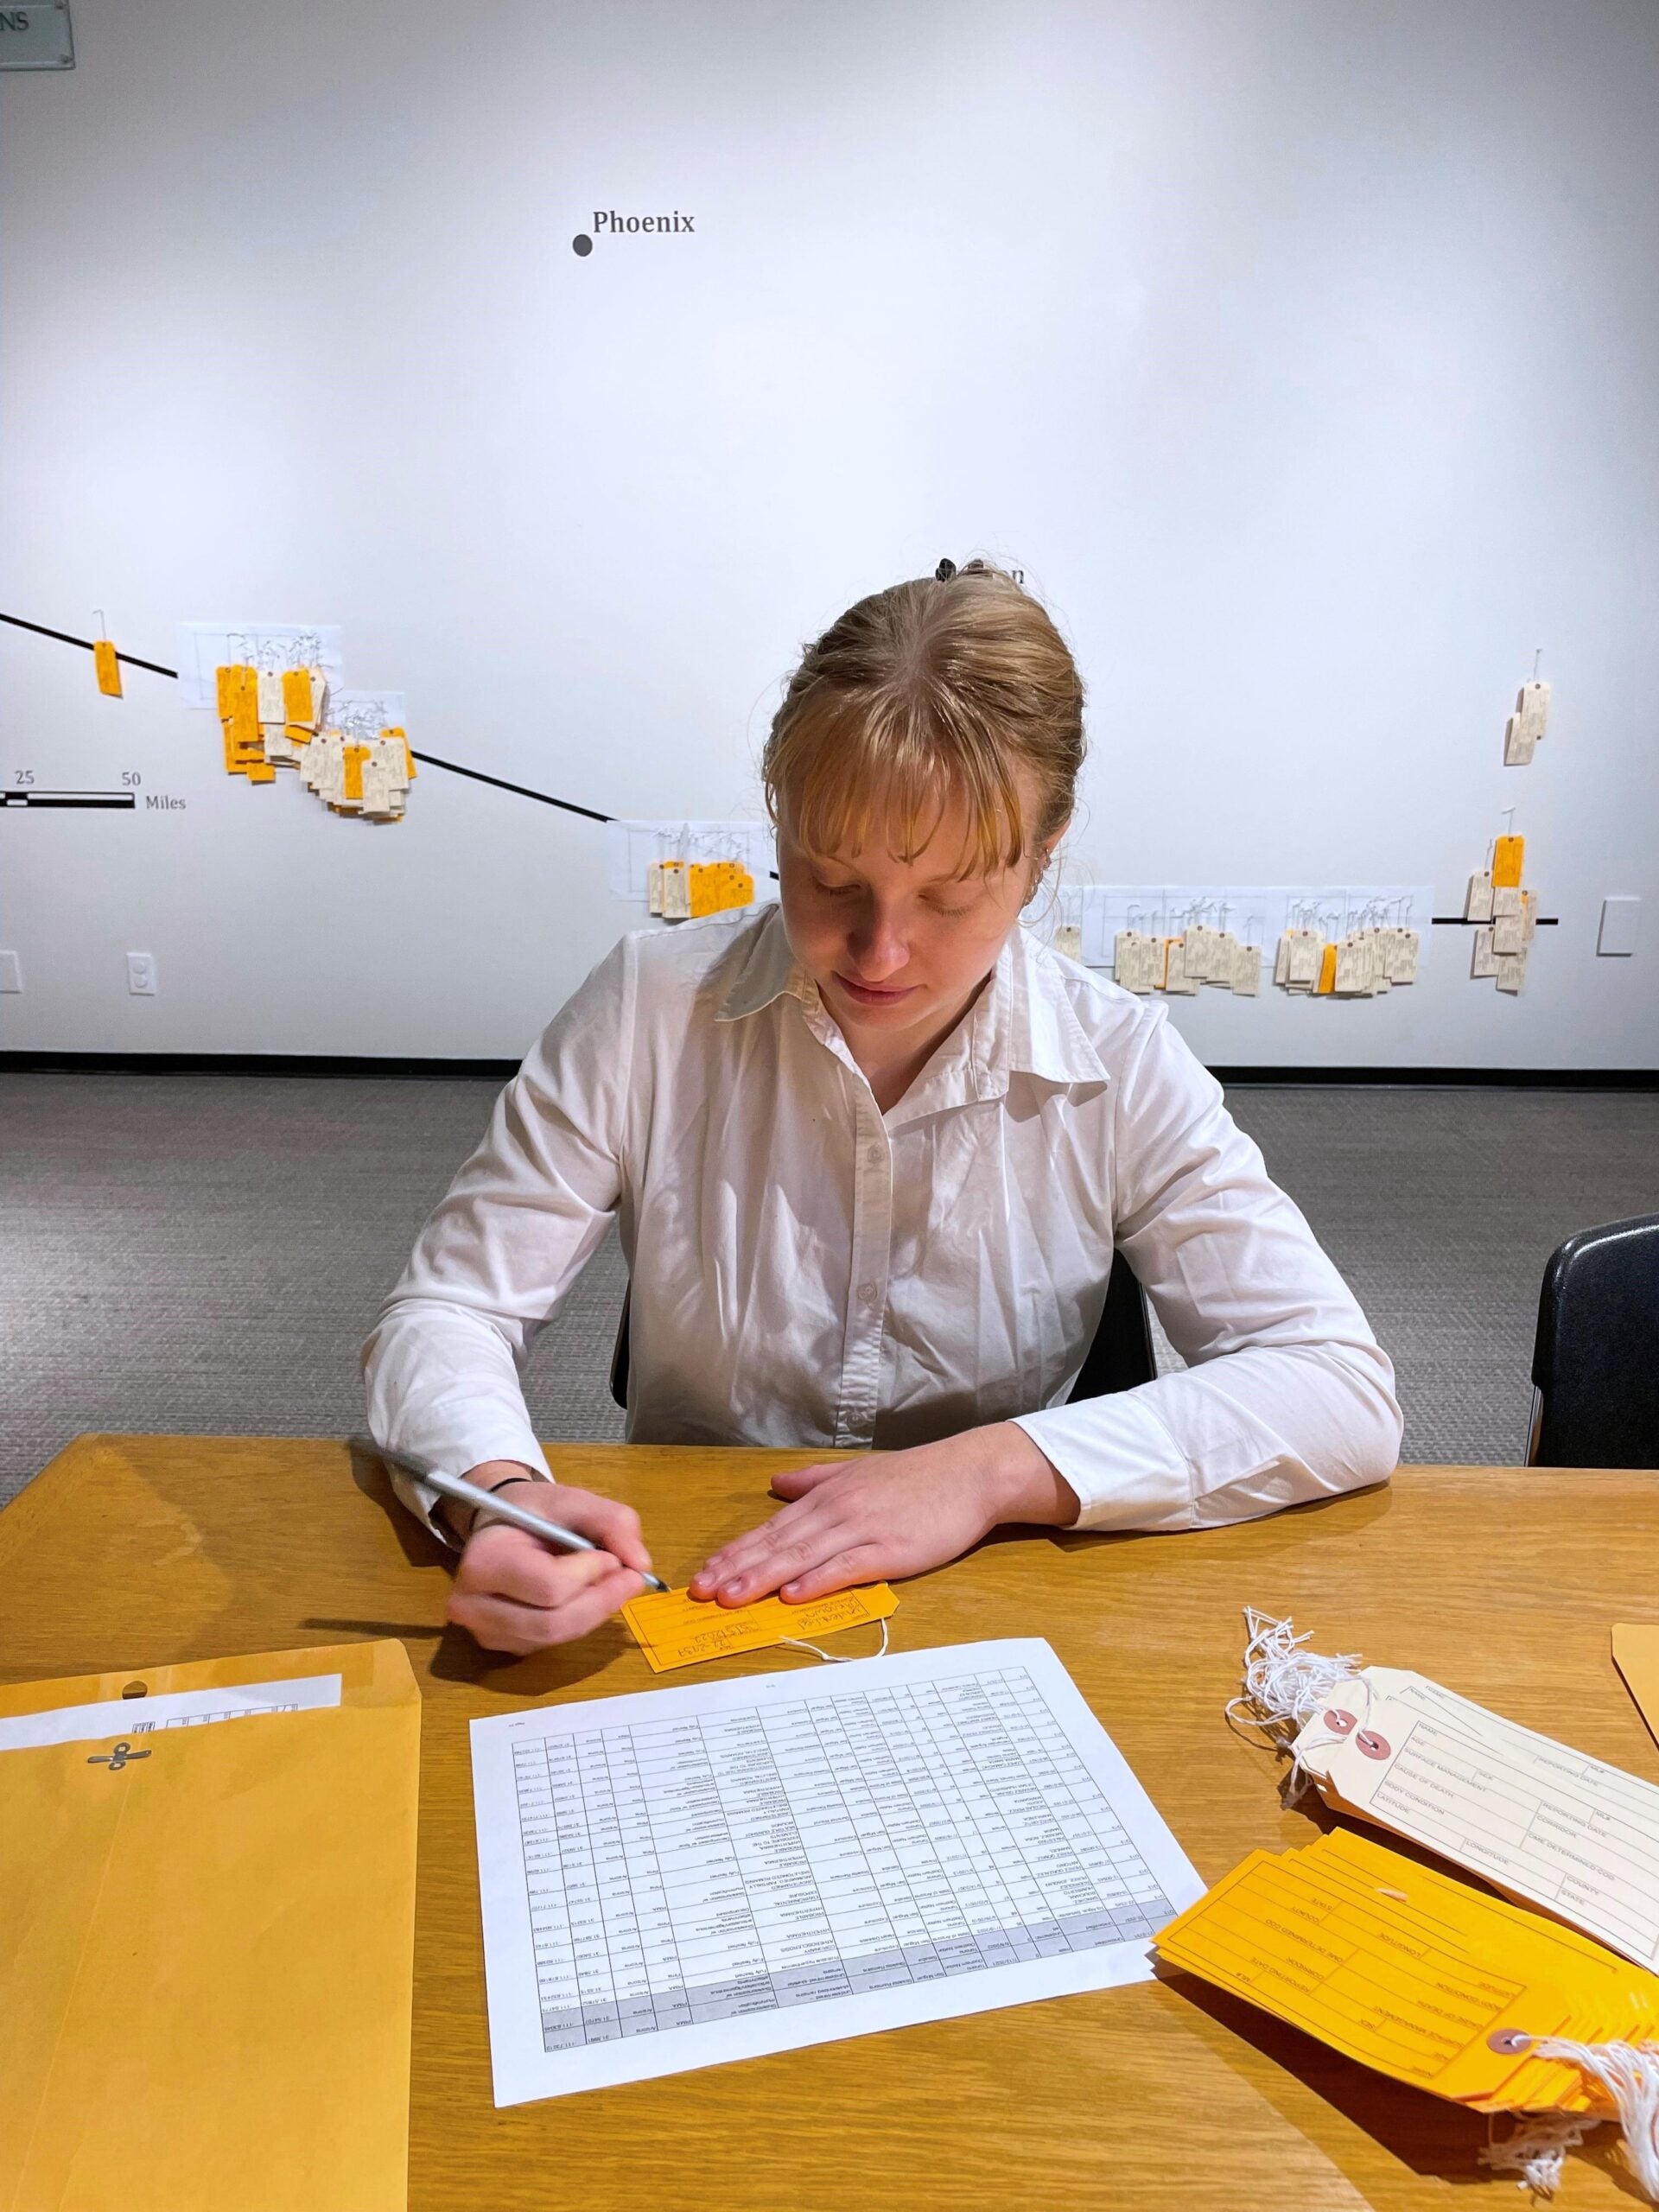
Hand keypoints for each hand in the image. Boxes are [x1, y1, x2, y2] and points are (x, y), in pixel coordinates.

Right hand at [445, 1461, 654, 1655]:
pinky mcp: (502, 1646)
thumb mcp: (575, 1500)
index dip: (591, 1574)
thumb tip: (642, 1566)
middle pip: (553, 1623)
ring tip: (609, 1583)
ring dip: (593, 1612)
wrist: (499, 1525)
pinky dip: (578, 1622)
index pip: (549, 1586)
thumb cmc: (534, 1511)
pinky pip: (550, 1644)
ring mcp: (484, 1632)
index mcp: (484, 1561)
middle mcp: (472, 1605)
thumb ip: (614, 1524)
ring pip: (555, 1638)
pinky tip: (584, 1597)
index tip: (612, 1556)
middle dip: (602, 1602)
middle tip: (632, 1579)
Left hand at [686, 1423, 1078, 1608]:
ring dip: (763, 1577)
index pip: (770, 1528)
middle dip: (735, 1568)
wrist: (970, 1473)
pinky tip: (792, 1594)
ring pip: (802, 1556)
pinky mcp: (891, 1549)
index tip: (702, 1573)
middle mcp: (836, 1511)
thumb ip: (814, 1479)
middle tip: (700, 1591)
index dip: (734, 1552)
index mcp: (826, 1496)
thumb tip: (777, 1484)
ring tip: (731, 1596)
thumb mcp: (857, 1471)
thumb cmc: (917, 1476)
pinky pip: (847, 1567)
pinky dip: (817, 1581)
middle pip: (776, 1543)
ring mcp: (863, 1530)